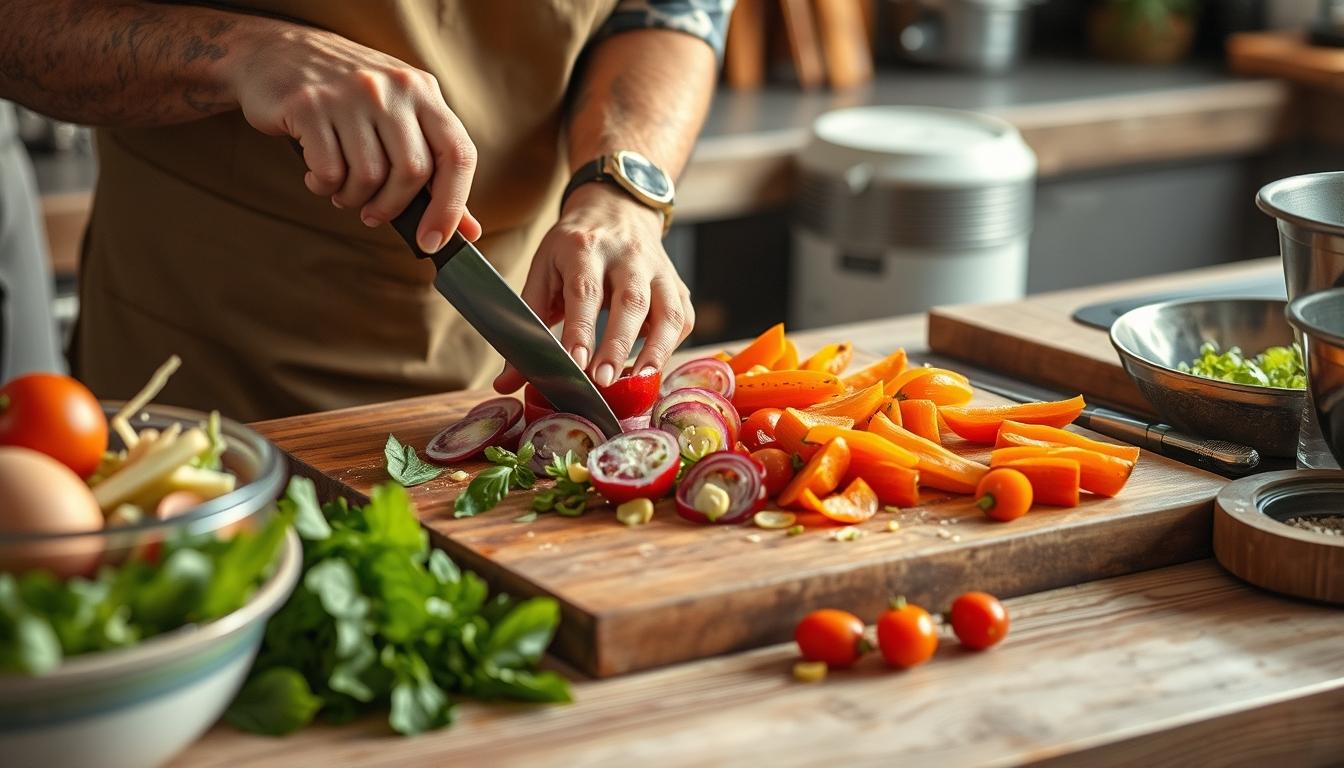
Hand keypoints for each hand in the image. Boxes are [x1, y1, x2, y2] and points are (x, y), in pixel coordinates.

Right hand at [226, 24, 480, 248]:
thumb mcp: (396, 116)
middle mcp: (392, 88)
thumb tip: (466, 230)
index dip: (452, 206)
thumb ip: (433, 171)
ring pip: (369, 177)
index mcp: (422, 91)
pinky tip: (316, 175)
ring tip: (341, 189)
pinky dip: (323, 186)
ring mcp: (350, 93)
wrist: (272, 50)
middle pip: (413, 172)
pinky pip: (329, 171)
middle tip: (373, 214)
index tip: (434, 240)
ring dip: (353, 198)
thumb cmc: (343, 95)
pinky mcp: (309, 104)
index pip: (457, 155)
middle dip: (392, 207)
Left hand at [494, 183, 694, 391]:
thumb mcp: (544, 269)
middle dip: (618, 344)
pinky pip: (682, 319)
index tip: (576, 362)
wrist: (617, 208)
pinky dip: (670, 346)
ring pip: (668, 311)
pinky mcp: (677, 285)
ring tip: (639, 382)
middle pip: (631, 300)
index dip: (581, 327)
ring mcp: (659, 269)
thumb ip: (528, 322)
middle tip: (603, 381)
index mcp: (585, 247)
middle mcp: (628, 255)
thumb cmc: (573, 247)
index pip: (585, 289)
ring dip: (657, 350)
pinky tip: (651, 367)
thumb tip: (506, 382)